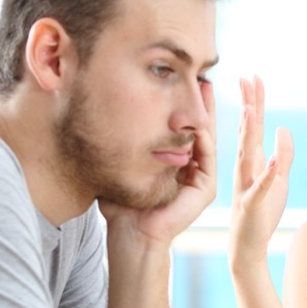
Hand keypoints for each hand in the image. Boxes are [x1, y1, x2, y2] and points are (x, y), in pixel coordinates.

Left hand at [100, 80, 218, 247]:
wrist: (128, 234)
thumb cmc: (119, 202)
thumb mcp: (120, 161)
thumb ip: (121, 140)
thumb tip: (100, 108)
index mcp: (173, 163)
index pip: (181, 128)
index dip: (180, 104)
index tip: (177, 78)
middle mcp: (190, 169)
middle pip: (197, 128)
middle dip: (199, 101)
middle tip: (202, 74)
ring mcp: (200, 179)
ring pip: (206, 137)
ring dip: (207, 111)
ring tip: (207, 86)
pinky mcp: (204, 189)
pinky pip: (207, 155)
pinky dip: (203, 135)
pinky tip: (197, 116)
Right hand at [229, 76, 292, 270]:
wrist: (247, 246)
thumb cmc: (261, 213)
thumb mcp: (279, 180)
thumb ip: (283, 155)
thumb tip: (284, 128)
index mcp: (251, 161)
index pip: (253, 126)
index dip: (254, 101)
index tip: (253, 77)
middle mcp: (245, 168)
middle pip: (246, 132)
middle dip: (247, 106)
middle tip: (245, 80)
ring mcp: (246, 185)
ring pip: (247, 155)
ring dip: (249, 134)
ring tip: (251, 111)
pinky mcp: (252, 204)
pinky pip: (260, 187)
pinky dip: (267, 174)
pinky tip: (273, 160)